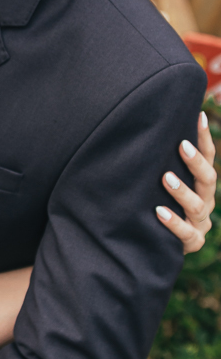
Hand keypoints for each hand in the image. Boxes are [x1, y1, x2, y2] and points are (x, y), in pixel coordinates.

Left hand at [156, 113, 216, 251]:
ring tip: (166, 177)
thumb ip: (159, 159)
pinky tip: (159, 212)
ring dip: (182, 191)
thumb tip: (149, 123)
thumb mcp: (158, 180)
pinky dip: (173, 223)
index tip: (198, 116)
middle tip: (182, 145)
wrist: (152, 241)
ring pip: (197, 206)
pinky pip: (186, 234)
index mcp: (202, 183)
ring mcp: (200, 223)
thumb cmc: (154, 201)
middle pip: (207, 179)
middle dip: (195, 162)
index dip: (204, 137)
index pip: (208, 157)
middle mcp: (205, 200)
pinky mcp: (192, 242)